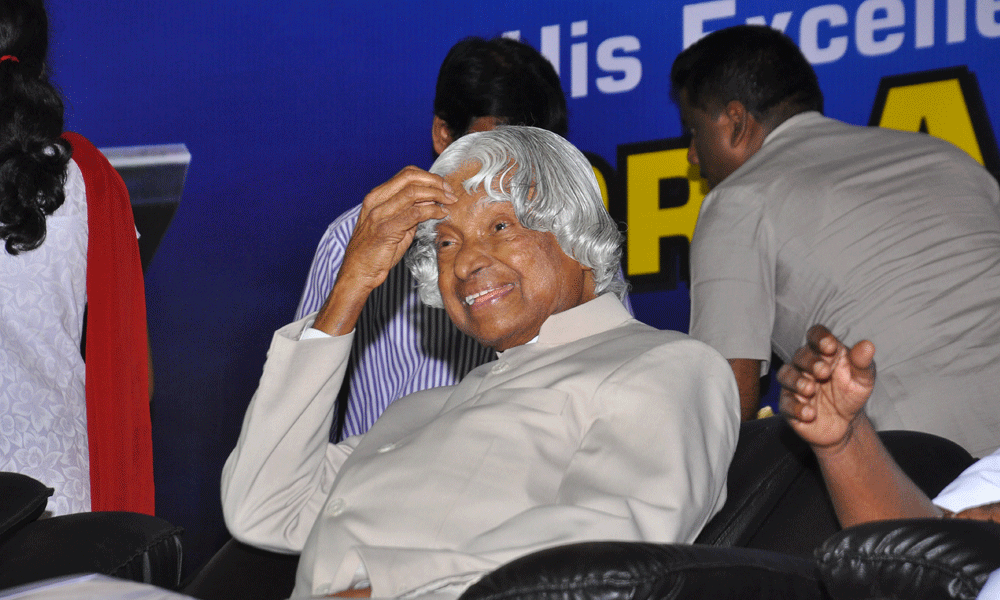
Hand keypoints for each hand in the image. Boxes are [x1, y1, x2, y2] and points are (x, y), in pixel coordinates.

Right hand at [313, 167, 455, 334]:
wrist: (359, 272)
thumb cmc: (377, 250)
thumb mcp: (394, 224)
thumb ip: (410, 210)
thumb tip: (432, 200)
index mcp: (376, 196)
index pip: (406, 174)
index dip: (429, 177)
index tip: (443, 185)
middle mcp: (376, 201)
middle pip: (410, 178)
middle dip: (435, 182)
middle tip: (450, 192)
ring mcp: (379, 214)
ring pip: (413, 193)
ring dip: (437, 195)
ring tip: (449, 202)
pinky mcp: (386, 229)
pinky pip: (414, 213)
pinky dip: (432, 211)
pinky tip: (441, 214)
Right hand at [778, 325, 875, 450]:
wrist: (845, 424)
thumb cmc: (851, 394)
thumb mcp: (863, 379)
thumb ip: (862, 363)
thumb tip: (867, 345)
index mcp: (824, 352)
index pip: (816, 335)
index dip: (820, 337)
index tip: (830, 346)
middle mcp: (805, 364)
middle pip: (800, 355)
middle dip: (810, 362)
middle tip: (823, 372)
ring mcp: (794, 384)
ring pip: (786, 375)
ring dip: (797, 381)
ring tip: (810, 390)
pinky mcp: (788, 405)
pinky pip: (786, 403)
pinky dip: (796, 407)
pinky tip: (810, 413)